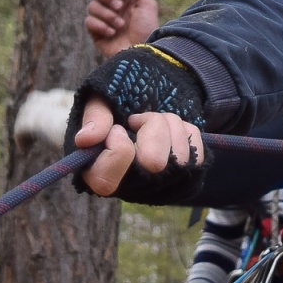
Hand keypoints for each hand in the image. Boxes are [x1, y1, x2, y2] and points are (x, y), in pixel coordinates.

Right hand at [74, 97, 204, 196]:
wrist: (148, 95)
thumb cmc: (118, 100)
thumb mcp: (101, 99)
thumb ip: (94, 116)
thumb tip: (85, 139)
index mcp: (98, 174)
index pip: (106, 181)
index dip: (117, 148)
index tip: (120, 127)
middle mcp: (130, 188)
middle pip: (153, 163)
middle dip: (152, 126)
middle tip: (140, 119)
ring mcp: (160, 187)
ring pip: (180, 157)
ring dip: (170, 124)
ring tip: (156, 121)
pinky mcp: (185, 180)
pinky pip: (197, 154)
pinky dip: (187, 132)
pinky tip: (172, 130)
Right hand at [86, 0, 160, 56]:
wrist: (142, 52)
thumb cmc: (147, 29)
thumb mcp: (148, 5)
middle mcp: (112, 6)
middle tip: (119, 6)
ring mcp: (103, 19)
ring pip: (92, 6)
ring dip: (107, 14)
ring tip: (120, 25)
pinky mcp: (96, 32)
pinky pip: (89, 21)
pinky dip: (100, 26)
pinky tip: (112, 33)